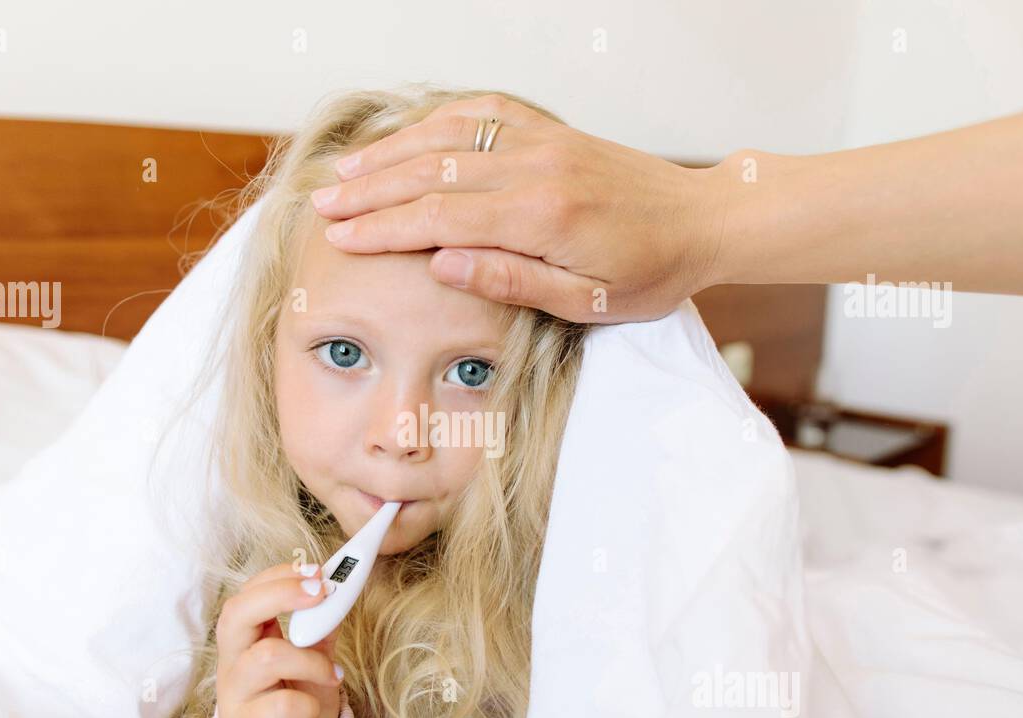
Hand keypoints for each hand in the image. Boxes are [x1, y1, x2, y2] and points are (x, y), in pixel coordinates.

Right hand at [213, 561, 344, 717]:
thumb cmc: (293, 708)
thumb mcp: (312, 663)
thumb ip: (320, 630)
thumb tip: (340, 592)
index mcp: (246, 641)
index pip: (247, 595)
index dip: (279, 576)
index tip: (317, 570)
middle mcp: (233, 663)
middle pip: (236, 613)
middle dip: (280, 595)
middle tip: (320, 593)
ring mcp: (236, 697)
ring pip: (264, 658)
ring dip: (309, 660)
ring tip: (330, 675)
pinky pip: (280, 706)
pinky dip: (309, 704)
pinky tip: (316, 708)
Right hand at [309, 93, 731, 324]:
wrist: (701, 220)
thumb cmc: (649, 272)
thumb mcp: (586, 301)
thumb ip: (511, 281)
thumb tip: (441, 266)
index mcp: (542, 216)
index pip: (441, 217)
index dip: (383, 228)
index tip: (339, 238)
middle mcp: (536, 167)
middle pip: (431, 171)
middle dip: (370, 191)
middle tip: (321, 208)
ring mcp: (542, 141)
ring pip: (448, 135)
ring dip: (390, 153)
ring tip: (344, 172)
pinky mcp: (550, 131)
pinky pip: (481, 113)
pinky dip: (435, 120)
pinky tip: (405, 136)